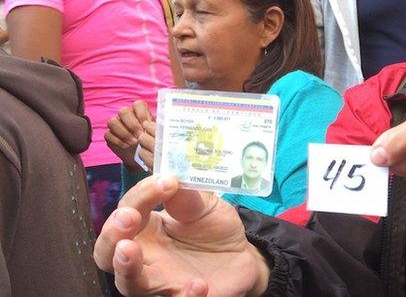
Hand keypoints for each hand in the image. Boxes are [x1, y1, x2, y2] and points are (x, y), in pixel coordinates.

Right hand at [93, 175, 269, 295]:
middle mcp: (144, 256)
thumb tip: (171, 177)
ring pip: (128, 283)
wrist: (242, 256)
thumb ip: (187, 195)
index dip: (142, 195)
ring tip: (129, 250)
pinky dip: (185, 296)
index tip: (167, 181)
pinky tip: (199, 284)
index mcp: (145, 227)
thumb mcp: (205, 205)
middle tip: (127, 217)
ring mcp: (160, 280)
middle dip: (111, 235)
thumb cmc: (213, 228)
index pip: (128, 209)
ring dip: (126, 268)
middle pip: (106, 253)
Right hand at [106, 101, 153, 170]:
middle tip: (139, 135)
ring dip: (124, 133)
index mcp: (139, 112)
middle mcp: (126, 115)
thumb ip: (154, 126)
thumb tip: (155, 124)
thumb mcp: (155, 132)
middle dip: (132, 124)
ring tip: (134, 142)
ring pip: (112, 121)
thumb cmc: (150, 140)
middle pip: (123, 111)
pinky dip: (118, 141)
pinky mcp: (109, 135)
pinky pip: (108, 134)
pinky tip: (127, 146)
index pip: (138, 104)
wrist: (141, 154)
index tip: (146, 124)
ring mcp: (116, 124)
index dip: (141, 113)